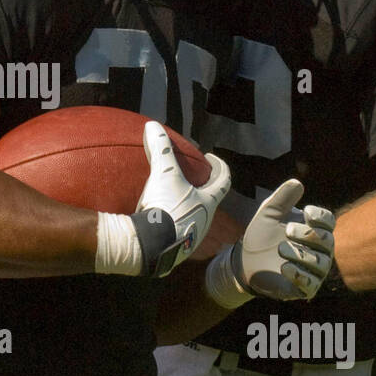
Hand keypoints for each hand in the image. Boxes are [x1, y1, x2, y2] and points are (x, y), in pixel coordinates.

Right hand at [134, 122, 230, 277]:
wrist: (151, 245)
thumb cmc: (166, 206)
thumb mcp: (164, 174)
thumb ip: (161, 149)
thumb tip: (152, 125)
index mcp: (208, 202)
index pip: (224, 181)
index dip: (221, 167)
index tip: (211, 158)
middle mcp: (205, 221)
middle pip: (209, 201)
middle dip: (202, 188)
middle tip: (190, 178)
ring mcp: (192, 238)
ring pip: (195, 218)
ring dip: (188, 207)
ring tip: (172, 198)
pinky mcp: (177, 250)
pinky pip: (179, 233)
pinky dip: (173, 223)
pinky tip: (160, 220)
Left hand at [205, 179, 335, 307]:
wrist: (244, 261)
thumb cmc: (262, 235)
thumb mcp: (268, 213)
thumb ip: (282, 198)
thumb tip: (297, 182)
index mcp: (314, 229)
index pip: (328, 222)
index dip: (321, 216)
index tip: (306, 212)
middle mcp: (320, 250)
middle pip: (327, 241)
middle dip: (309, 234)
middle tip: (287, 230)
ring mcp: (314, 270)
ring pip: (321, 263)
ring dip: (302, 255)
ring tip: (280, 248)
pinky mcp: (304, 288)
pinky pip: (311, 284)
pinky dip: (299, 275)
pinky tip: (284, 267)